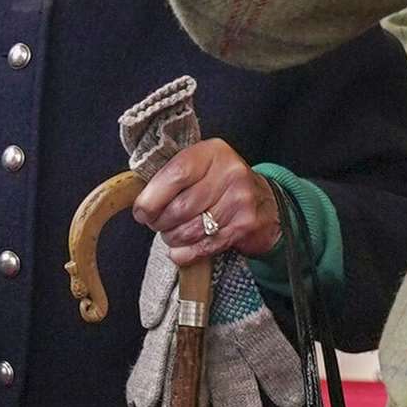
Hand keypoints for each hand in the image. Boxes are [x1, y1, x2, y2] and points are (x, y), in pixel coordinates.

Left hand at [132, 139, 280, 266]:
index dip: (152, 198)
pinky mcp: (245, 226)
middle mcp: (230, 173)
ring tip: (171, 235)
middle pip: (180, 207)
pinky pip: (204, 246)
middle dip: (159, 222)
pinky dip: (186, 253)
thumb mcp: (202, 167)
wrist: (266, 203)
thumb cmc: (221, 184)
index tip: (141, 211)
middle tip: (156, 224)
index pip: (176, 174)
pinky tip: (180, 251)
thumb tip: (140, 200)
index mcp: (213, 152)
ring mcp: (240, 200)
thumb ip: (173, 175)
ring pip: (190, 230)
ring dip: (172, 238)